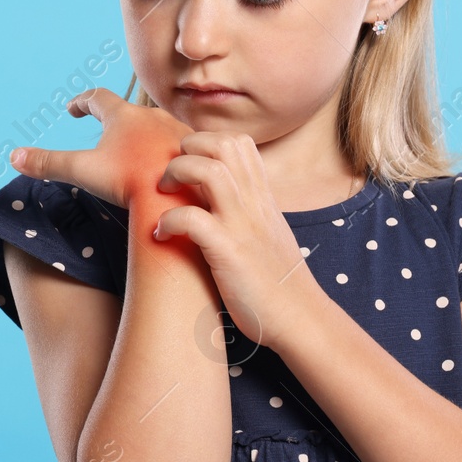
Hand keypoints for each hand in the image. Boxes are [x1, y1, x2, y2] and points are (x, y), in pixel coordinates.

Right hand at [8, 87, 194, 209]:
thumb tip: (14, 157)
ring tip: (136, 153)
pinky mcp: (198, 151)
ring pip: (157, 127)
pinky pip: (180, 146)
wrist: (182, 197)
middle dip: (116, 120)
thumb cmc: (130, 181)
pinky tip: (167, 169)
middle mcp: (153, 115)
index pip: (97, 97)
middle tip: (105, 132)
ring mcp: (178, 131)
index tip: (73, 109)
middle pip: (130, 111)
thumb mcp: (85, 172)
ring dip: (145, 136)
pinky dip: (169, 153)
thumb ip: (50, 164)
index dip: (82, 102)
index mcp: (123, 116)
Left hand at [153, 131, 307, 351]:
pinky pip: (192, 219)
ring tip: (163, 196)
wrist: (300, 319)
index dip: (205, 142)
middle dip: (187, 149)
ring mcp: (242, 226)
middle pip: (223, 144)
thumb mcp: (268, 232)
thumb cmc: (277, 281)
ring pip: (209, 170)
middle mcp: (254, 203)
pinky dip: (168, 221)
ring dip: (176, 174)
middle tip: (172, 177)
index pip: (238, 142)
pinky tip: (161, 235)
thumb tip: (220, 198)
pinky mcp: (229, 253)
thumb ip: (248, 209)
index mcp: (262, 197)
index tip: (186, 165)